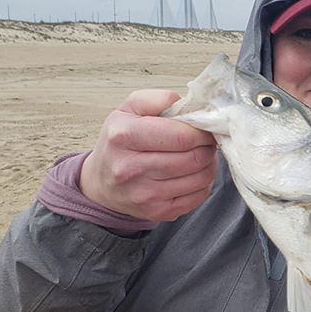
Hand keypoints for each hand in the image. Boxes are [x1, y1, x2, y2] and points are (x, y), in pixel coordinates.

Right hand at [79, 89, 217, 221]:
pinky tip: (193, 173)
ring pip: (201, 178)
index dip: (201, 131)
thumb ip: (158, 99)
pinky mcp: (158, 212)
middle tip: (204, 141)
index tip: (203, 128)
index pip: (181, 135)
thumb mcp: (128, 110)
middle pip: (194, 158)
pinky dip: (204, 183)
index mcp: (124, 136)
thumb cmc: (120, 142)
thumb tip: (189, 105)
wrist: (102, 183)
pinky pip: (199, 196)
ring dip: (208, 164)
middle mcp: (131, 168)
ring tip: (199, 155)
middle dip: (207, 147)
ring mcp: (145, 194)